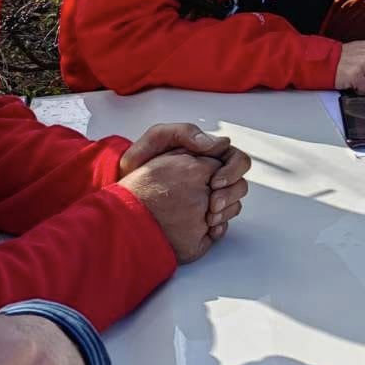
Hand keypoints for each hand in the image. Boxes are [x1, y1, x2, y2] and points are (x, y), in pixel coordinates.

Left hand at [118, 124, 251, 248]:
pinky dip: (220, 227)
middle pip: (240, 184)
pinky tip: (207, 230)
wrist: (123, 189)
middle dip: (231, 194)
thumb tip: (217, 143)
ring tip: (208, 219)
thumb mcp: (158, 138)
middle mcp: (213, 176)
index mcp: (209, 156)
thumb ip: (185, 133)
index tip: (215, 182)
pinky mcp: (203, 217)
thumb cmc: (140, 162)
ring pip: (235, 204)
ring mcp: (209, 197)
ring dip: (227, 212)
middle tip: (213, 204)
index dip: (232, 171)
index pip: (237, 160)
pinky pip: (223, 222)